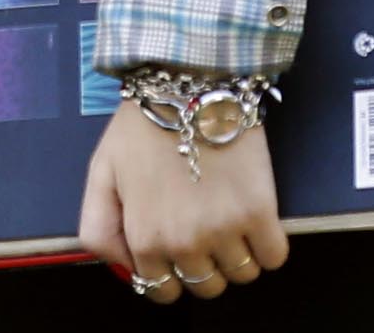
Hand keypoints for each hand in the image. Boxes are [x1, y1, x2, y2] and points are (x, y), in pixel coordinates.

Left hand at [77, 98, 284, 303]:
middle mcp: (184, 244)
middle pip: (207, 286)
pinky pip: (274, 257)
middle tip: (204, 226)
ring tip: (229, 215)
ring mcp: (224, 231)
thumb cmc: (143, 126)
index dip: (171, 271)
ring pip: (242, 275)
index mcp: (144, 240)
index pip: (164, 291)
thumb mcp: (101, 174)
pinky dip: (268, 244)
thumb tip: (128, 270)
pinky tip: (255, 217)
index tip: (178, 247)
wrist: (188, 83)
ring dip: (238, 253)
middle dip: (205, 263)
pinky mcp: (260, 213)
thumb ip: (99, 229)